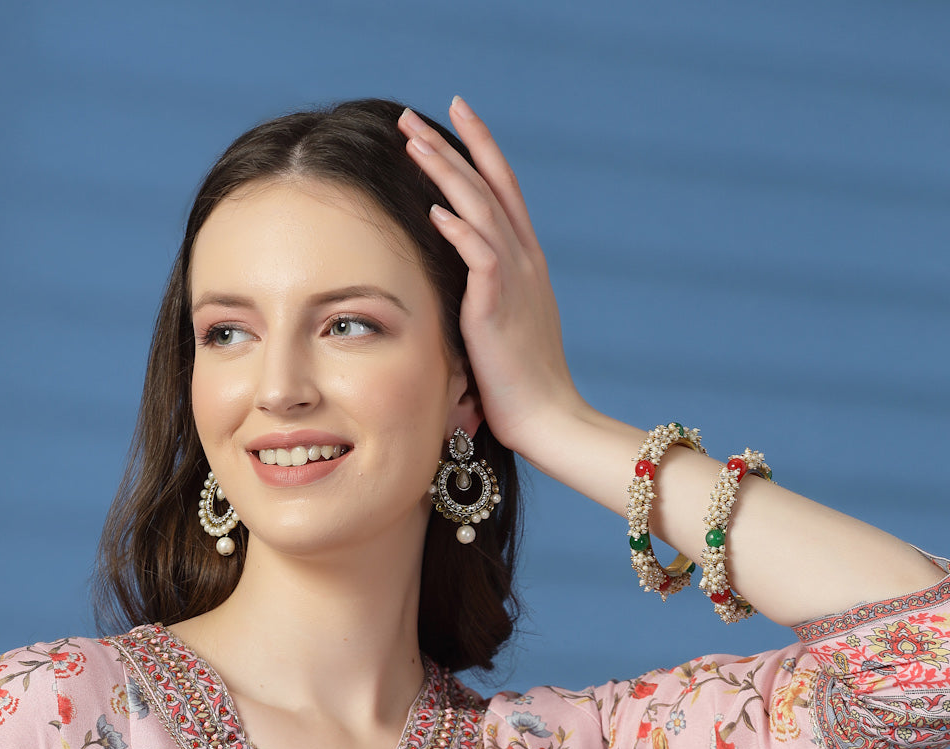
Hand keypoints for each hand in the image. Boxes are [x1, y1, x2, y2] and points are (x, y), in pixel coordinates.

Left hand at [397, 97, 584, 462]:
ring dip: (446, 172)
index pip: (502, 193)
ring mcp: (516, 281)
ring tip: (411, 142)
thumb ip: (483, 300)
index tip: (451, 120)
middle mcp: (525, 261)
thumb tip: (454, 295)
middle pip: (489, 186)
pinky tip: (434, 210)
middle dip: (452, 145)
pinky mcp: (500, 308)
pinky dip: (459, 231)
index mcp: (526, 264)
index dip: (478, 152)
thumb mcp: (501, 330)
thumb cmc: (520, 387)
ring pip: (481, 209)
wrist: (549, 419)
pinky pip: (481, 257)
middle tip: (413, 116)